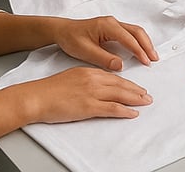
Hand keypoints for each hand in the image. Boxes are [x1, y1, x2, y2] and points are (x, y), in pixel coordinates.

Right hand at [18, 66, 151, 123]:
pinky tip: (132, 113)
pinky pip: (112, 109)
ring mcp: (92, 93)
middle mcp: (93, 80)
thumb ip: (86, 80)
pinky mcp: (89, 106)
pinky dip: (125, 111)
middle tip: (147, 95)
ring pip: (120, 95)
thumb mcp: (72, 77)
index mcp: (89, 71)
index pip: (114, 77)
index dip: (127, 83)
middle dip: (136, 90)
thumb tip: (97, 87)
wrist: (37, 97)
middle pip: (121, 85)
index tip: (136, 87)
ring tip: (145, 102)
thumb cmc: (49, 90)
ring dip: (136, 99)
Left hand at [52, 16, 158, 71]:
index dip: (139, 51)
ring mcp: (113, 24)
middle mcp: (112, 22)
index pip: (129, 39)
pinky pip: (130, 32)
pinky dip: (138, 41)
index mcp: (107, 26)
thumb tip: (120, 65)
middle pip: (137, 32)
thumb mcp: (85, 51)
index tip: (146, 61)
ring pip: (135, 31)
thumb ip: (103, 59)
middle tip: (154, 58)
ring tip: (150, 55)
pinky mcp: (112, 28)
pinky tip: (140, 49)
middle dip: (147, 45)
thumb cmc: (71, 38)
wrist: (62, 30)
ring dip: (144, 42)